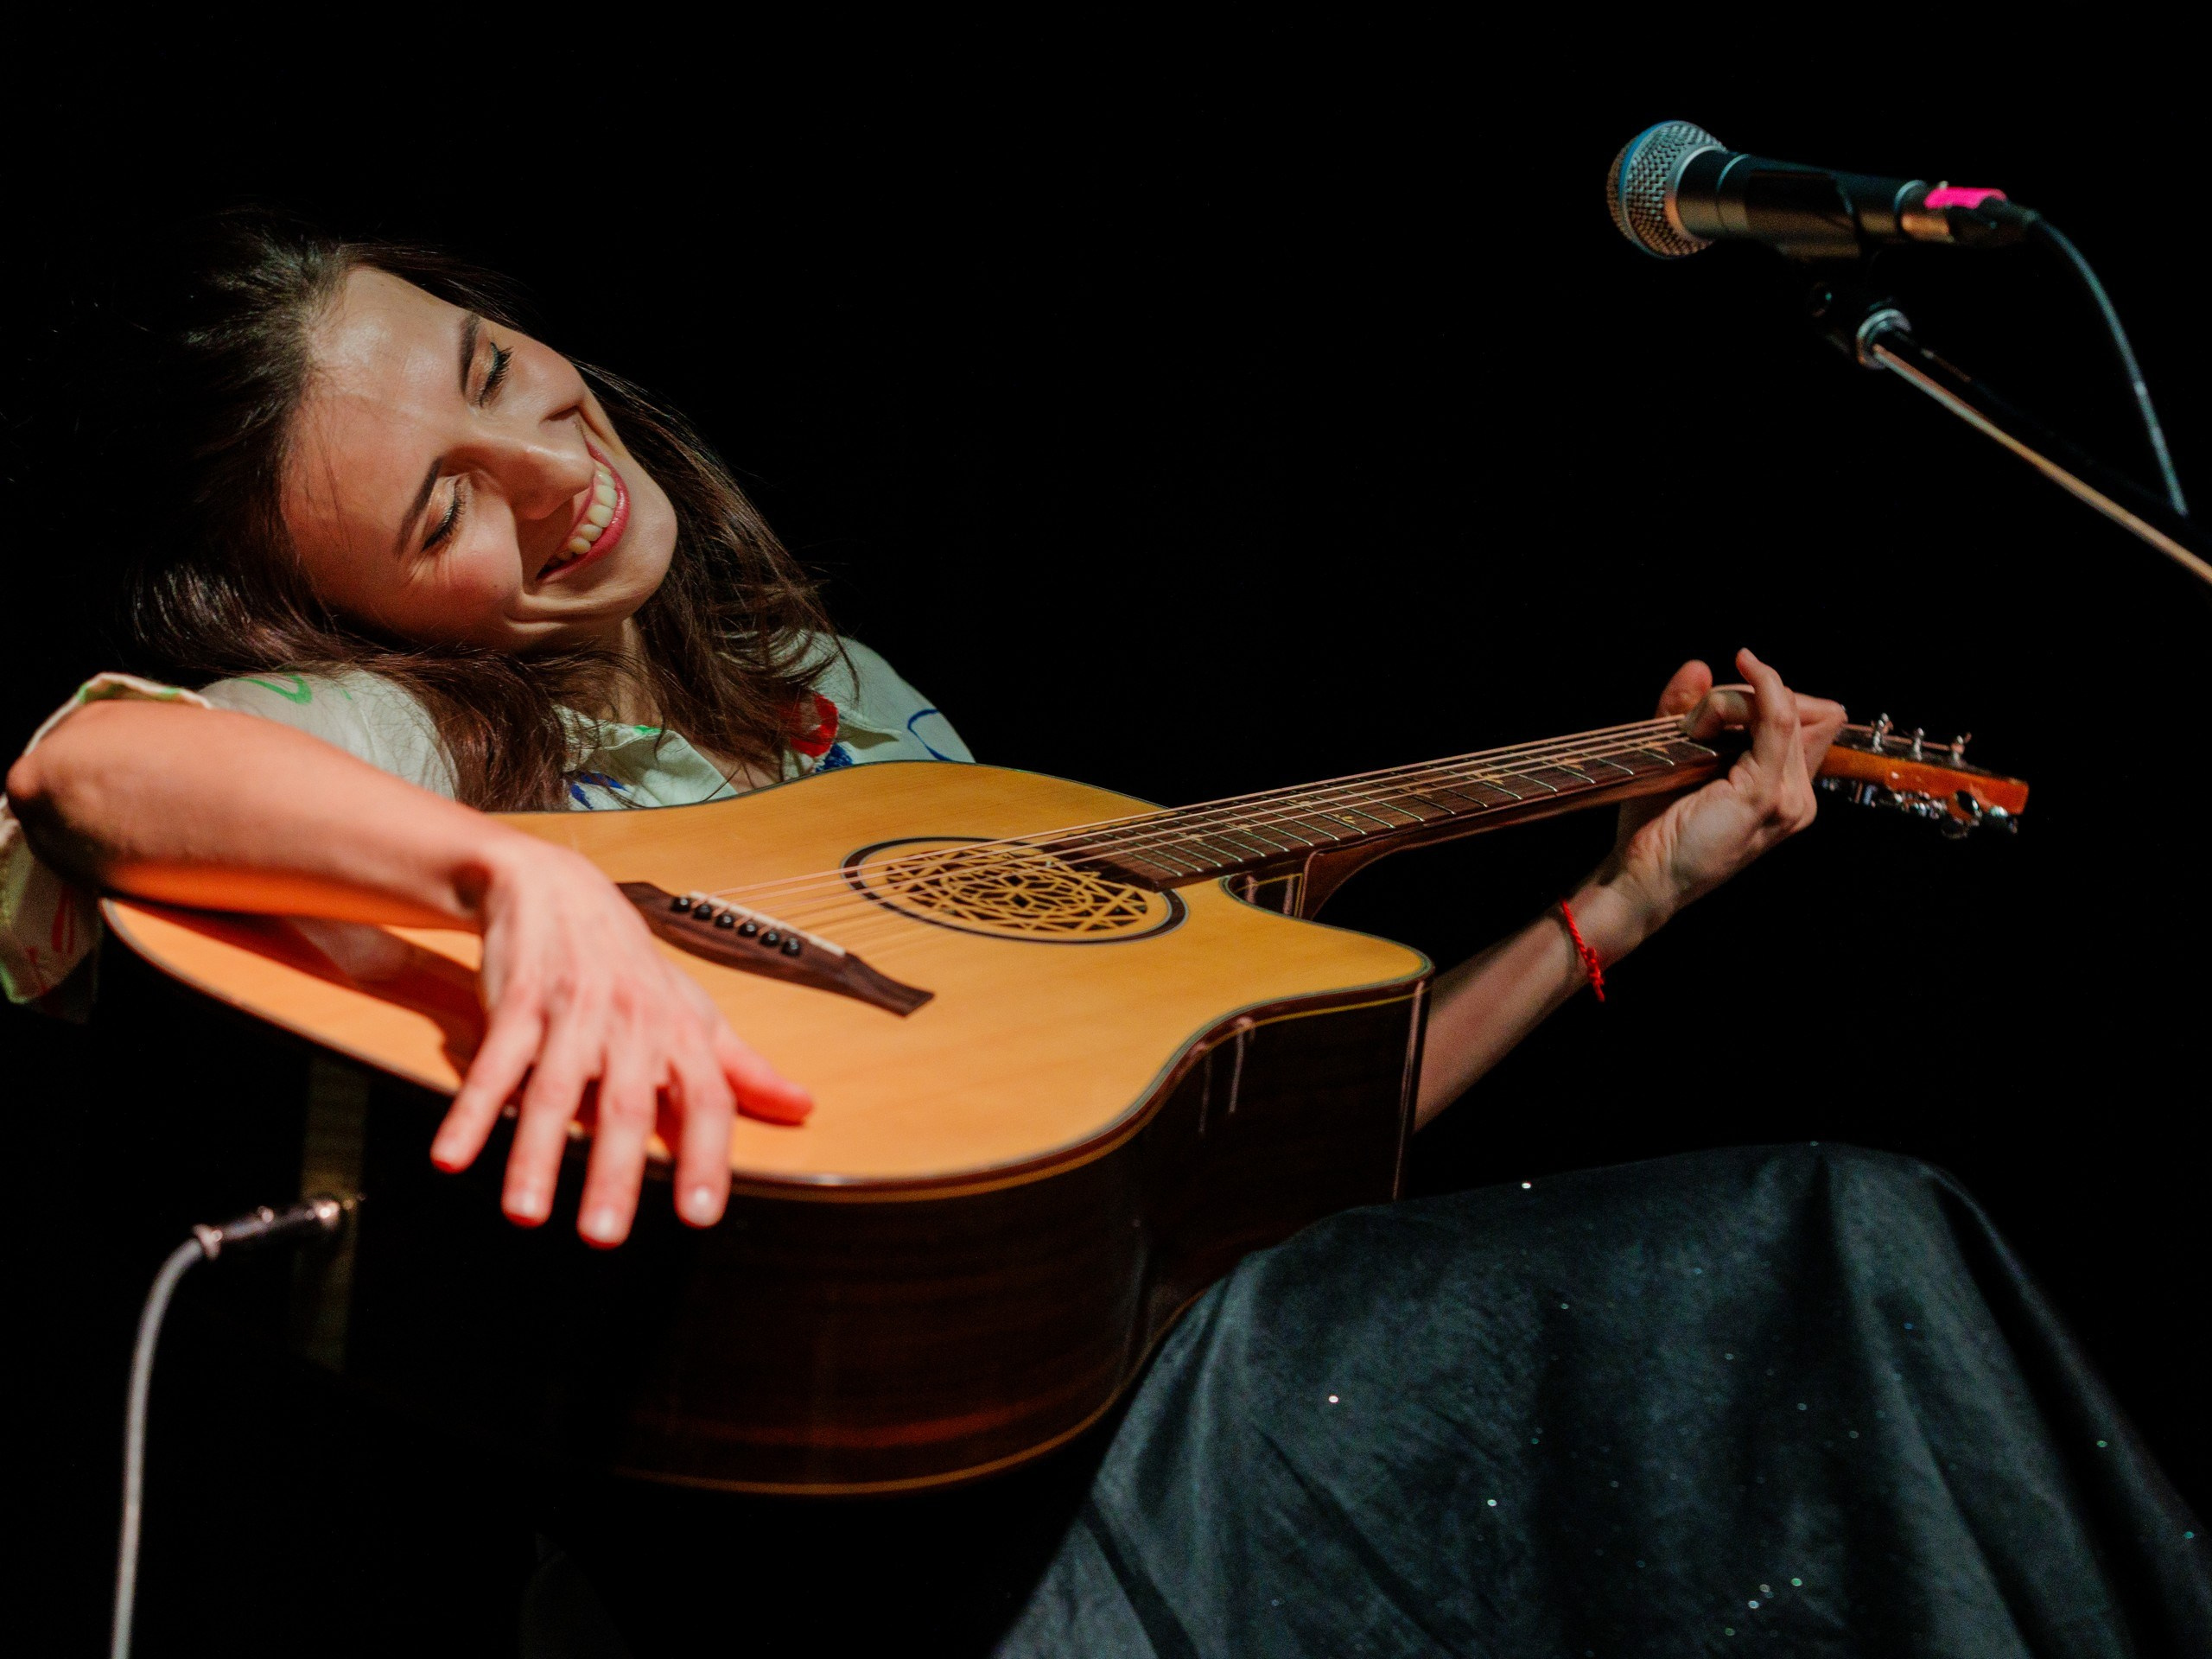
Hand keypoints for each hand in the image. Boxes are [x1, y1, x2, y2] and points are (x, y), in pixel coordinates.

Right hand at [427, 834, 811, 1247]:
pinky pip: (491, 1065)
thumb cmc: (632, 967)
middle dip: (614, 1172)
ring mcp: (570, 1015)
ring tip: (525, 1214)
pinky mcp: (515, 1006)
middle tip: (604, 1238)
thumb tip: (803, 1107)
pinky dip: (471, 1111)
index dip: (706, 1157)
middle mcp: (630, 1025)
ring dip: (537, 1155)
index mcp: (680, 1033)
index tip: (699, 1217)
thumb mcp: (694, 1011)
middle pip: (624, 1106)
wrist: (558, 890)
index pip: (705, 1099)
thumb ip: (742, 1068)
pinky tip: (451, 1157)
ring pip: (553, 1092)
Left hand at [1603, 648, 1846, 929]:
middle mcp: (1798, 798)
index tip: (1717, 699)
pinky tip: (1736, 673)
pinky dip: (1751, 691)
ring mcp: (1787, 797)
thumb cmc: (1657, 827)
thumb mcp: (1678, 758)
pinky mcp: (1764, 792)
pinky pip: (1773, 719)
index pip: (1804, 722)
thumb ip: (1690, 710)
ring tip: (1691, 730)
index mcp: (1786, 793)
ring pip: (1777, 709)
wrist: (1644, 878)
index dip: (1766, 697)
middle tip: (1693, 723)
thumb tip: (1699, 666)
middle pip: (1791, 710)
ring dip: (1729, 702)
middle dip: (1743, 697)